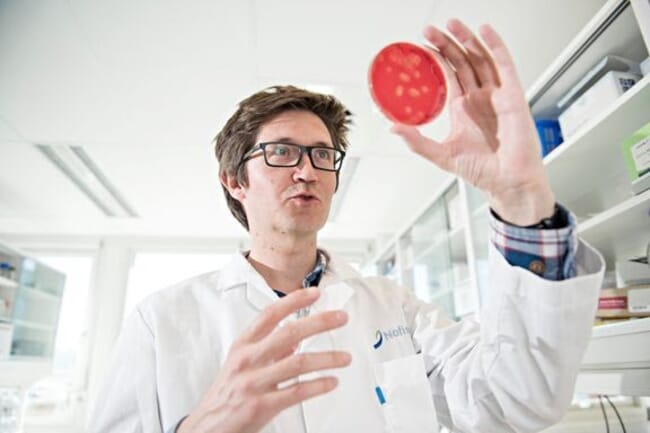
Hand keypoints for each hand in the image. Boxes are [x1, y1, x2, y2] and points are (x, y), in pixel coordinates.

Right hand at [177, 287, 350, 432]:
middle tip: (341, 318)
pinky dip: (318, 385)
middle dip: (320, 322)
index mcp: (243, 346)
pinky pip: (296, 392)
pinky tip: (331, 382)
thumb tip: (296, 340)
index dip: (294, 301)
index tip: (314, 293)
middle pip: (289, 333)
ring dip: (327, 358)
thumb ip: (268, 350)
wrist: (207, 427)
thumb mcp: (242, 364)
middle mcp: (248, 360)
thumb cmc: (226, 394)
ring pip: (298, 363)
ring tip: (345, 358)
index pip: (270, 315)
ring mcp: (254, 383)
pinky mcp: (261, 406)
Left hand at [392, 19, 554, 225]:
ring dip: (468, 40)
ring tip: (452, 24)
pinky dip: (496, 47)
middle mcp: (479, 98)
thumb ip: (417, 142)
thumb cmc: (482, 171)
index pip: (448, 75)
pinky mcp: (513, 96)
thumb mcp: (442, 155)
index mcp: (463, 109)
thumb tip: (393, 128)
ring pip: (481, 59)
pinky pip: (505, 66)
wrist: (507, 182)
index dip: (436, 59)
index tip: (421, 46)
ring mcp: (496, 95)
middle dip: (447, 44)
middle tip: (430, 30)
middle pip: (462, 62)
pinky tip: (485, 32)